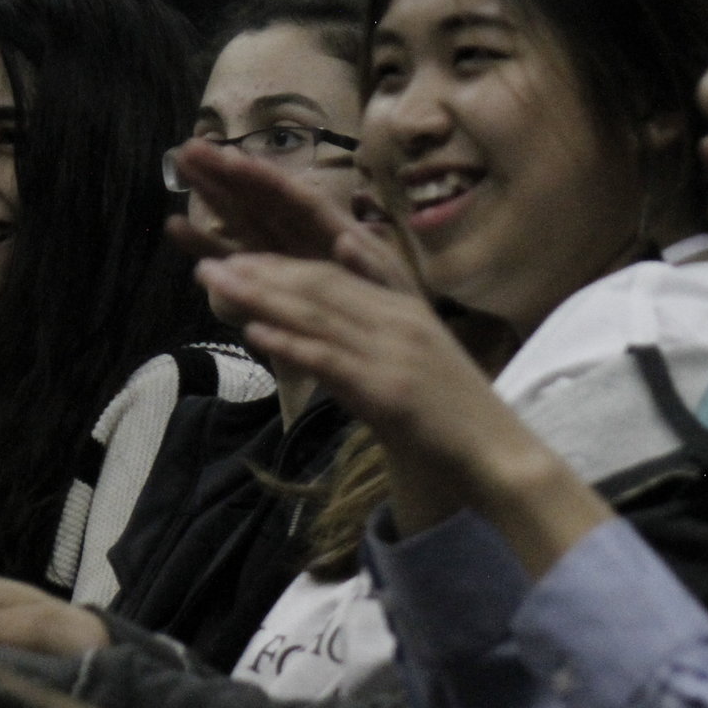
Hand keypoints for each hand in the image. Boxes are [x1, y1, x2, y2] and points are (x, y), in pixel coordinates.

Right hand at [167, 140, 416, 291]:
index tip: (233, 157)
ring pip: (242, 220)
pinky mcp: (264, 282)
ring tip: (180, 169)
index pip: (297, 200)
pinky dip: (206, 247)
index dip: (266, 179)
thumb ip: (368, 268)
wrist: (385, 345)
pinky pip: (232, 262)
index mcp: (335, 232)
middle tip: (188, 149)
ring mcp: (280, 256)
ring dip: (212, 195)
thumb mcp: (391, 290)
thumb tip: (347, 242)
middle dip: (228, 173)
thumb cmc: (393, 309)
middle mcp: (302, 236)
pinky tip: (177, 227)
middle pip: (262, 200)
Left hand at [195, 253, 534, 530]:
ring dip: (262, 297)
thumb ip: (373, 330)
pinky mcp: (390, 390)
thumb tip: (321, 322)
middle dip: (261, 270)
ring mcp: (395, 352)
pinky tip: (256, 333)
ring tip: (218, 283)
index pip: (334, 272)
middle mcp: (399, 319)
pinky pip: (333, 361)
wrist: (496, 453)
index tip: (238, 254)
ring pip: (319, 314)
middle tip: (210, 262)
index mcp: (405, 307)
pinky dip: (292, 345)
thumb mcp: (413, 359)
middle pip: (319, 284)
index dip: (282, 261)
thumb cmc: (451, 414)